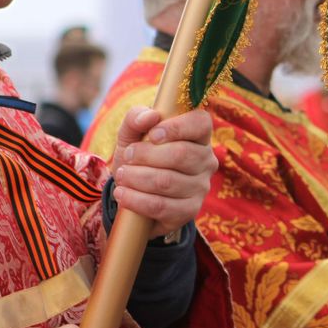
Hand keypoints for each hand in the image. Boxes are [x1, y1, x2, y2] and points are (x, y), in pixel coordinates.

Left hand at [110, 106, 217, 239]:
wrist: (135, 192)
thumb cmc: (139, 157)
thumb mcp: (132, 134)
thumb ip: (136, 118)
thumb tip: (150, 117)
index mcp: (198, 136)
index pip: (200, 124)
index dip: (177, 127)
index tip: (153, 134)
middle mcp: (206, 161)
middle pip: (181, 154)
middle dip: (146, 155)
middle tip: (127, 156)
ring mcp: (200, 188)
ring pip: (167, 181)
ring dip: (136, 177)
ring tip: (122, 175)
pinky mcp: (189, 211)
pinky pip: (161, 206)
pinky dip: (136, 199)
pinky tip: (123, 194)